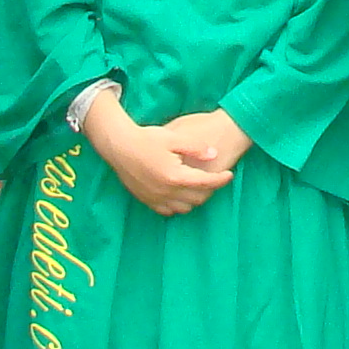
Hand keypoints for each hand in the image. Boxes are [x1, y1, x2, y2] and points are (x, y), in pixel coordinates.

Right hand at [89, 106, 235, 214]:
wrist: (119, 146)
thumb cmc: (147, 138)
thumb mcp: (174, 137)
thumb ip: (196, 147)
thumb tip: (215, 154)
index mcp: (176, 176)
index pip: (206, 183)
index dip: (221, 180)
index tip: (229, 175)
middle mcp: (167, 192)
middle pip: (197, 198)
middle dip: (209, 189)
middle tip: (213, 178)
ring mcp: (156, 198)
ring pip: (184, 208)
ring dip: (194, 199)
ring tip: (197, 186)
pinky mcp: (146, 200)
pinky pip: (168, 211)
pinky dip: (178, 205)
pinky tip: (179, 193)